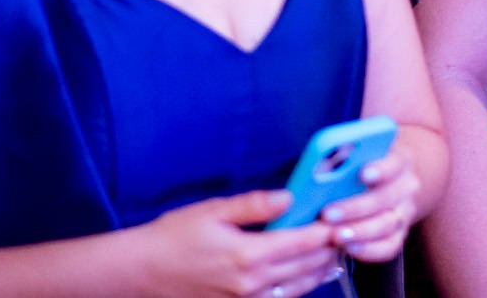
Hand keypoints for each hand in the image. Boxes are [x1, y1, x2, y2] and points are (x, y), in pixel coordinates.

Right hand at [134, 189, 341, 296]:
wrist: (141, 273)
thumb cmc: (174, 237)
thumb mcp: (213, 210)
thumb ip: (254, 205)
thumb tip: (289, 198)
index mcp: (248, 254)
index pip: (303, 242)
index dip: (326, 231)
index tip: (340, 219)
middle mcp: (252, 283)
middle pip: (306, 267)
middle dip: (328, 251)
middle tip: (344, 234)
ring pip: (297, 289)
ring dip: (318, 272)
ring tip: (332, 255)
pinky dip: (296, 289)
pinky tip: (302, 276)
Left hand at [321, 145, 421, 264]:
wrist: (382, 186)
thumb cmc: (359, 168)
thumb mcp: (354, 156)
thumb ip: (341, 160)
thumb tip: (322, 169)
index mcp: (399, 161)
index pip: (394, 163)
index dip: (381, 169)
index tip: (362, 174)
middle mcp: (406, 187)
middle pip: (386, 197)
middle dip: (356, 208)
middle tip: (328, 214)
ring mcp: (405, 213)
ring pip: (387, 224)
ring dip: (360, 231)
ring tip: (336, 236)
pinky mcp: (399, 235)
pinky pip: (389, 247)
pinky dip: (369, 250)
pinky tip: (349, 248)